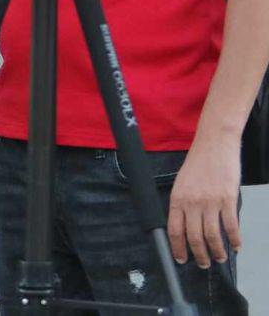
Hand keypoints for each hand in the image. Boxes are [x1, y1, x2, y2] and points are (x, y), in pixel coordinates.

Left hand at [167, 133, 241, 267]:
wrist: (214, 145)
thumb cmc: (198, 163)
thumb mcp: (182, 183)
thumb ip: (183, 204)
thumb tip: (187, 226)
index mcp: (177, 198)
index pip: (174, 230)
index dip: (178, 248)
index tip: (181, 259)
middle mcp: (192, 202)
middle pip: (194, 237)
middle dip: (199, 255)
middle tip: (204, 264)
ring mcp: (210, 202)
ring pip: (212, 236)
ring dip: (217, 251)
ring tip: (219, 258)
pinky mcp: (228, 200)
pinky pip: (231, 226)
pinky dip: (234, 239)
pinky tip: (236, 246)